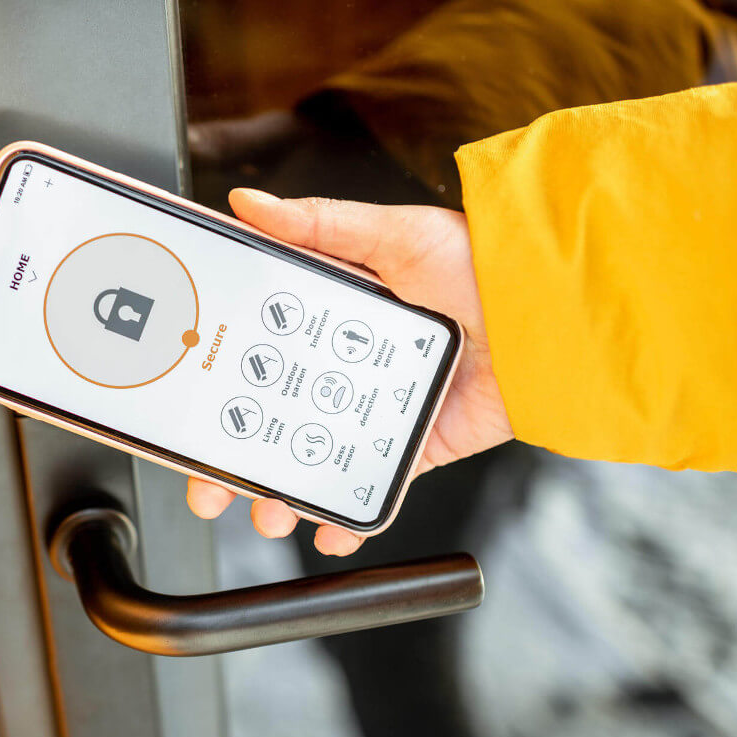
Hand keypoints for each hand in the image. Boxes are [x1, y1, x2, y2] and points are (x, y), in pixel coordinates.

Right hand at [187, 190, 513, 555]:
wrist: (550, 312)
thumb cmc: (477, 263)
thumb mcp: (390, 233)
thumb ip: (318, 224)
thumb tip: (249, 204)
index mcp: (326, 323)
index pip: (252, 361)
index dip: (216, 390)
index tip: (186, 413)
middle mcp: (341, 371)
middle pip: (269, 424)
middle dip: (233, 462)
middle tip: (209, 487)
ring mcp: (372, 413)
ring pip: (309, 462)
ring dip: (280, 494)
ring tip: (265, 510)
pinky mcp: (411, 448)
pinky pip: (370, 488)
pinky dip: (348, 519)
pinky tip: (327, 532)